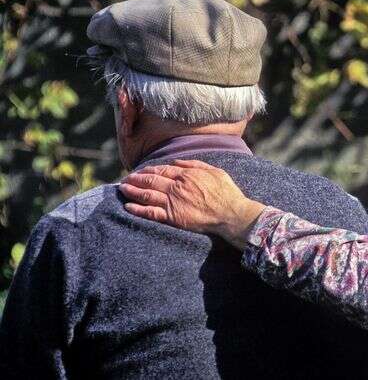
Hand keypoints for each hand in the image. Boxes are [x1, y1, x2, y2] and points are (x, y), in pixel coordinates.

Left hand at [118, 160, 265, 246]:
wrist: (230, 213)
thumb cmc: (226, 193)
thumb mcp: (214, 171)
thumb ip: (195, 165)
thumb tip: (177, 163)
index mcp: (186, 175)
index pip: (161, 171)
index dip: (148, 170)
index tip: (140, 171)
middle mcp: (176, 187)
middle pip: (150, 181)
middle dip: (135, 179)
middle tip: (125, 179)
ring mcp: (173, 203)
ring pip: (146, 195)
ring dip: (132, 191)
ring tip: (122, 189)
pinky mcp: (173, 217)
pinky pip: (151, 213)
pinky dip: (138, 209)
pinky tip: (128, 206)